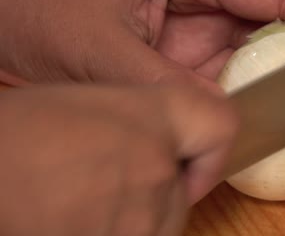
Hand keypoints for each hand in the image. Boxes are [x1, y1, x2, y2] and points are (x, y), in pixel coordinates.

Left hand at [0, 0, 284, 85]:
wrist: (10, 17)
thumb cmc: (41, 10)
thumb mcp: (99, 50)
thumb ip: (161, 81)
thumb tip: (219, 113)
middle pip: (280, 3)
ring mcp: (200, 18)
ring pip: (264, 35)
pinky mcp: (193, 46)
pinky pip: (238, 62)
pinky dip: (257, 83)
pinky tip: (267, 103)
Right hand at [0, 82, 236, 234]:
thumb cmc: (19, 135)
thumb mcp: (90, 105)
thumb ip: (145, 122)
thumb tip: (174, 148)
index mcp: (152, 119)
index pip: (221, 128)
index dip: (209, 149)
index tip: (190, 161)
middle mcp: (158, 170)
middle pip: (182, 192)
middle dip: (155, 190)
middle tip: (106, 179)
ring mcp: (141, 221)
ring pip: (158, 225)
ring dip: (132, 218)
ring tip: (82, 199)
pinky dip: (114, 232)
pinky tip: (76, 217)